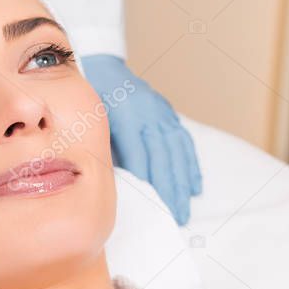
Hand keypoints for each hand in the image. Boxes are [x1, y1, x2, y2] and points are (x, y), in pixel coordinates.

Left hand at [81, 55, 201, 224]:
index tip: (153, 210)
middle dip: (171, 192)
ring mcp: (163, 116)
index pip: (141, 160)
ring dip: (183, 184)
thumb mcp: (94, 125)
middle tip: (175, 218)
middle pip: (164, 161)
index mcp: (128, 121)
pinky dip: (191, 166)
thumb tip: (116, 187)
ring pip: (178, 155)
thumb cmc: (94, 102)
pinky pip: (185, 144)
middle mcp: (150, 118)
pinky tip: (194, 186)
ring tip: (185, 209)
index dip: (148, 186)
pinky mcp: (170, 115)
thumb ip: (107, 153)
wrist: (105, 70)